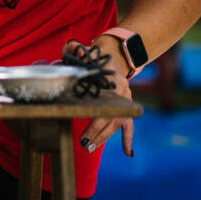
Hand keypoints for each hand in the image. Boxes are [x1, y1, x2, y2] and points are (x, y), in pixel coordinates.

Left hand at [64, 39, 133, 156]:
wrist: (115, 57)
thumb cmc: (95, 59)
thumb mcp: (87, 53)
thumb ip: (78, 50)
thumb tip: (72, 46)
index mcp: (111, 79)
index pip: (103, 97)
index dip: (95, 111)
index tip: (85, 120)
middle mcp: (121, 92)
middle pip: (109, 114)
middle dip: (96, 130)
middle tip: (83, 143)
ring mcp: (126, 101)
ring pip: (116, 123)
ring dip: (103, 136)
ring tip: (90, 147)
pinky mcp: (127, 108)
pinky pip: (129, 126)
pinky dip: (128, 140)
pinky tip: (128, 153)